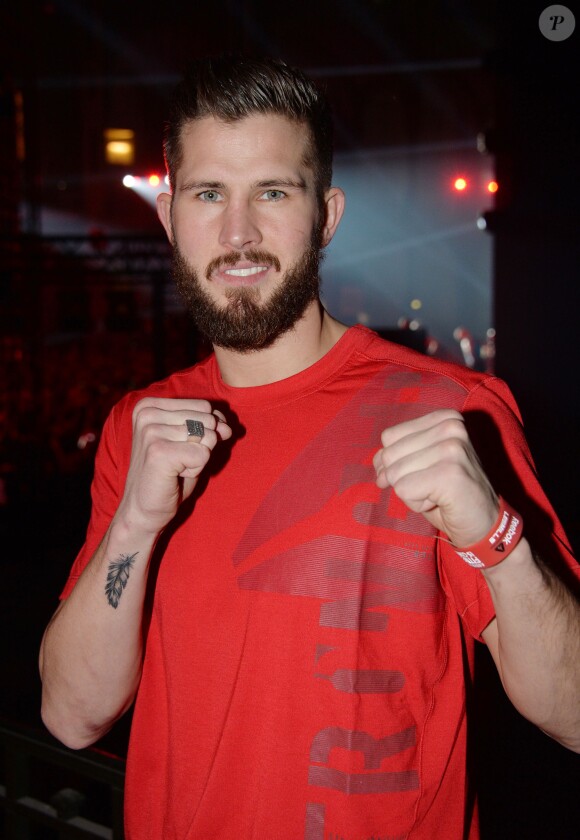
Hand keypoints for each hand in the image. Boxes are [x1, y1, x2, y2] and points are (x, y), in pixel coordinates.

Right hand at [115, 397, 231, 535]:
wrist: (144, 511)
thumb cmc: (168, 477)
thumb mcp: (193, 444)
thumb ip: (210, 428)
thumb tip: (227, 427)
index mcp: (150, 405)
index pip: (205, 407)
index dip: (203, 433)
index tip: (178, 450)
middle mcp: (148, 413)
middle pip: (207, 419)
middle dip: (202, 446)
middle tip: (177, 462)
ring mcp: (151, 431)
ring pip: (208, 437)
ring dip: (198, 459)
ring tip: (174, 469)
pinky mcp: (158, 451)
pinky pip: (203, 454)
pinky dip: (195, 470)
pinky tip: (174, 476)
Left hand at [373, 409, 498, 546]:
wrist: (483, 523)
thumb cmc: (447, 494)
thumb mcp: (419, 466)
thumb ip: (395, 456)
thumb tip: (377, 463)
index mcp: (444, 418)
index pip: (389, 437)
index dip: (395, 462)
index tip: (424, 472)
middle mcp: (451, 426)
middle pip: (390, 455)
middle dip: (403, 480)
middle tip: (433, 487)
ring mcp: (452, 448)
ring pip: (395, 474)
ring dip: (411, 493)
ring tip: (438, 494)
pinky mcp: (450, 473)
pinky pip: (404, 490)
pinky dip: (416, 504)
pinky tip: (440, 502)